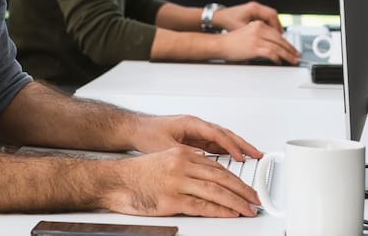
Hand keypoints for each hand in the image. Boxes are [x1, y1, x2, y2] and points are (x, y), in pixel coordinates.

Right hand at [103, 146, 259, 217]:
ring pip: (216, 192)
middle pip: (222, 177)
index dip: (236, 178)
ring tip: (248, 209)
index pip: (217, 167)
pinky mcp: (171, 200)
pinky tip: (231, 214)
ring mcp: (177, 182)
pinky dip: (220, 211)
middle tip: (255, 199)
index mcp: (182, 154)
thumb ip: (186, 166)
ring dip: (236, 202)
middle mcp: (182, 165)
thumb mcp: (164, 160)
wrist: (112, 181)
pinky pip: (202, 206)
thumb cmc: (135, 175)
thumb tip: (207, 178)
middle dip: (243, 190)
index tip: (247, 187)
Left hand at [131, 114, 260, 159]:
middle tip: (257, 154)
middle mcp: (196, 125)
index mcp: (191, 123)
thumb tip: (201, 160)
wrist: (136, 129)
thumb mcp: (165, 146)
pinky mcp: (195, 138)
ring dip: (237, 147)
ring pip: (222, 138)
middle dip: (242, 144)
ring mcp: (197, 131)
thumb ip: (184, 153)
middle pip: (225, 134)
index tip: (241, 157)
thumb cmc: (147, 134)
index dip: (231, 146)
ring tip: (252, 156)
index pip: (217, 134)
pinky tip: (235, 159)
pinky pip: (215, 144)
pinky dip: (227, 150)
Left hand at [213, 1, 282, 32]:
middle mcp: (255, 6)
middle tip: (282, 36)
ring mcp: (254, 8)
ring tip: (277, 36)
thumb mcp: (241, 29)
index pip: (271, 16)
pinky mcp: (252, 12)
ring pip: (269, 16)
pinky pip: (264, 17)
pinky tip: (269, 33)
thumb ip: (253, 34)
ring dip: (273, 25)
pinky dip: (268, 25)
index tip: (280, 36)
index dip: (277, 27)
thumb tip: (264, 42)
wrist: (217, 17)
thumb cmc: (227, 22)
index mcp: (253, 8)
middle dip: (278, 26)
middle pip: (272, 15)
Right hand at [217, 20, 299, 64]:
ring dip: (287, 55)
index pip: (277, 33)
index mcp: (258, 25)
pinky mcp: (254, 48)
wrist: (220, 44)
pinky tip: (279, 61)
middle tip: (296, 55)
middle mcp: (259, 29)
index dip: (287, 42)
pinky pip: (271, 53)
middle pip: (280, 40)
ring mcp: (257, 39)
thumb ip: (260, 36)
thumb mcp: (247, 32)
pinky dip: (277, 58)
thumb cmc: (231, 41)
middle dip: (290, 49)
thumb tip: (271, 46)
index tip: (291, 48)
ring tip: (292, 60)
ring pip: (278, 47)